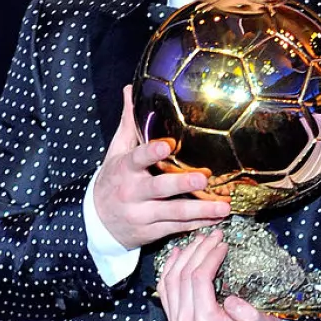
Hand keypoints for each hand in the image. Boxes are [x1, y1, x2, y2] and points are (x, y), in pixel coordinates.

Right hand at [93, 85, 229, 248]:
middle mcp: (132, 192)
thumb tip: (131, 89)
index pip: (137, 158)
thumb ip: (128, 123)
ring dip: (201, 210)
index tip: (168, 144)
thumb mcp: (116, 152)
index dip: (151, 152)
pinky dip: (198, 224)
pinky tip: (216, 219)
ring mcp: (142, 215)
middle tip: (204, 177)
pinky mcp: (151, 232)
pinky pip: (177, 227)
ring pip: (174, 213)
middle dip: (182, 183)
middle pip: (159, 188)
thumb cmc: (113, 180)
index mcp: (124, 169)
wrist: (96, 223)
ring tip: (223, 206)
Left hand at [157, 229, 287, 320]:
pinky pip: (164, 288)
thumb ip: (250, 317)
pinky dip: (169, 268)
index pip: (199, 278)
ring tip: (200, 239)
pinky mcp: (174, 317)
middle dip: (198, 250)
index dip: (209, 256)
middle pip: (182, 275)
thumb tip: (231, 301)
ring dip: (184, 255)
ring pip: (170, 279)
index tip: (223, 243)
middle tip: (213, 235)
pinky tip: (178, 253)